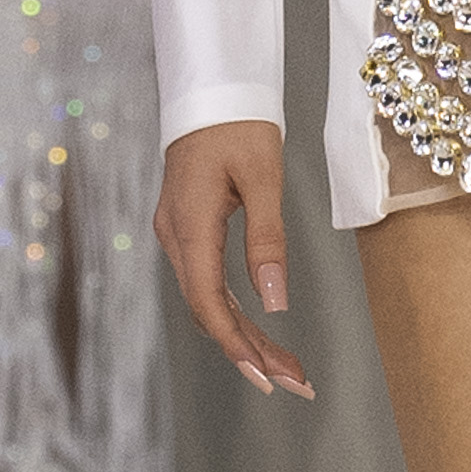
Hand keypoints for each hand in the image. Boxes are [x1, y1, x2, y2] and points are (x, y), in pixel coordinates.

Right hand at [156, 120, 314, 401]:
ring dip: (246, 336)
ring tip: (287, 368)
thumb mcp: (263, 177)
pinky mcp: (187, 229)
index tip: (267, 376)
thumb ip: (268, 239)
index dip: (236, 344)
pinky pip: (208, 283)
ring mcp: (178, 234)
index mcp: (189, 224)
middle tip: (295, 383)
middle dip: (251, 351)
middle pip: (209, 310)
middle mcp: (175, 236)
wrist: (212, 88)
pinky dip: (235, 311)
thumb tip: (275, 302)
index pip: (207, 301)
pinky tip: (260, 333)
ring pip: (209, 301)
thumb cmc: (240, 124)